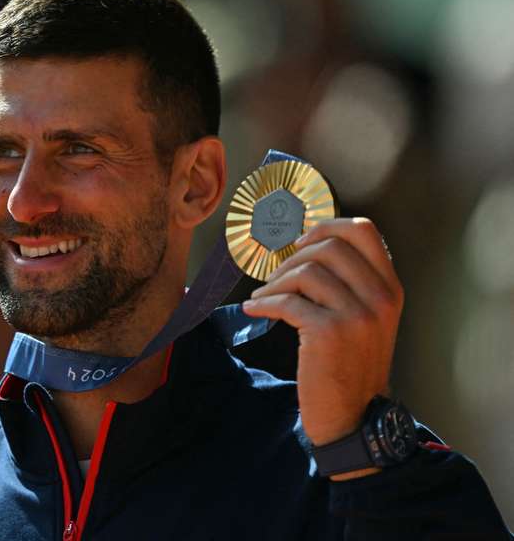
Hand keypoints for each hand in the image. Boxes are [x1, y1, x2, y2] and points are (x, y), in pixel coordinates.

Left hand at [242, 218, 403, 476]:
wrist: (354, 418)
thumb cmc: (350, 366)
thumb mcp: (366, 320)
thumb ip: (350, 284)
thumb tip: (307, 247)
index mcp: (390, 288)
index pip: (364, 230)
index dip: (326, 226)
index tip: (301, 242)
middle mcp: (380, 298)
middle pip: (328, 246)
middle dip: (292, 257)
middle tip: (274, 278)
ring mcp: (357, 315)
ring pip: (306, 271)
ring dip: (274, 283)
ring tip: (262, 298)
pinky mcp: (329, 332)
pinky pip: (287, 301)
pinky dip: (263, 303)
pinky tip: (254, 309)